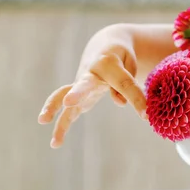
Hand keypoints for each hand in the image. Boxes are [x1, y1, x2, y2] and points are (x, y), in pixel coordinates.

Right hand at [38, 27, 147, 148]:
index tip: (146, 114)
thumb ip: (128, 85)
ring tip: (43, 120)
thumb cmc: (121, 57)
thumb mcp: (131, 66)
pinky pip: (66, 111)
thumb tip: (119, 103)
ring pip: (64, 95)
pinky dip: (61, 126)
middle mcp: (90, 73)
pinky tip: (55, 143)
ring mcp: (80, 84)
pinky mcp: (77, 97)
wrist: (104, 46)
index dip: (136, 99)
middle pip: (83, 84)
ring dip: (54, 108)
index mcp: (108, 62)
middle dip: (77, 93)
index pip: (124, 84)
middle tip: (68, 102)